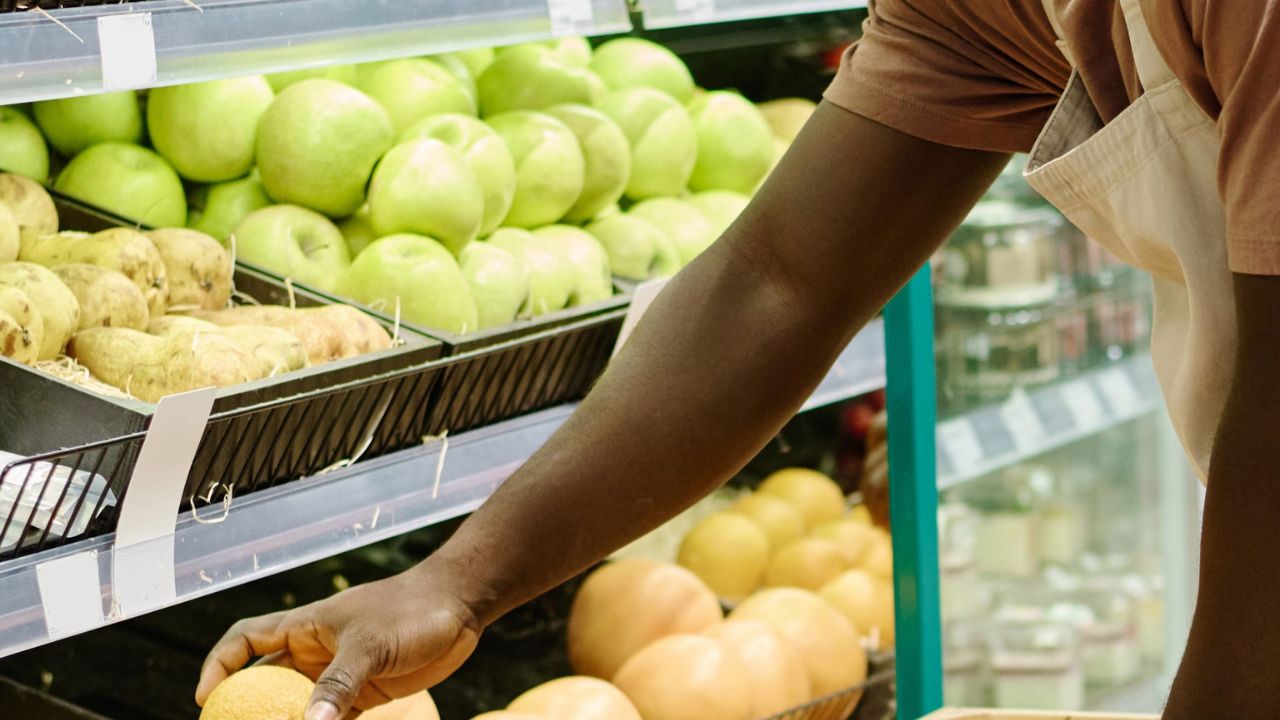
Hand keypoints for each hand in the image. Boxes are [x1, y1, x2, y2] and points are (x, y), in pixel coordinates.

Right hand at [195, 566, 481, 719]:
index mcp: (304, 626)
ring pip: (298, 707)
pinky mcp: (363, 694)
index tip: (206, 699)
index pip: (245, 640)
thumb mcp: (371, 645)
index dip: (219, 666)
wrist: (459, 607)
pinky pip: (331, 718)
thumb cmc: (411, 610)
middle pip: (265, 683)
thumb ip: (340, 684)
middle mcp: (314, 652)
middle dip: (249, 709)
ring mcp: (337, 674)